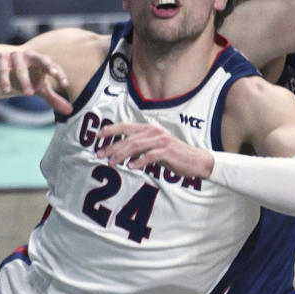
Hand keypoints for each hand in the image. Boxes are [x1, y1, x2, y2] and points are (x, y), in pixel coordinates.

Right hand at [0, 46, 72, 115]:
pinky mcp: (1, 60)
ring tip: (29, 95)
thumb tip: (70, 111)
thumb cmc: (25, 77)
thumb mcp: (39, 87)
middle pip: (41, 59)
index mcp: (41, 62)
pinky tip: (5, 90)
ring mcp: (15, 57)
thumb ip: (53, 98)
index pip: (53, 67)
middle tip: (54, 74)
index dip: (60, 74)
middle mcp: (30, 56)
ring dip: (25, 81)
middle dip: (48, 65)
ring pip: (21, 69)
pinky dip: (4, 80)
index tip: (65, 84)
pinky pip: (3, 70)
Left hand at [96, 121, 214, 178]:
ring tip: (112, 164)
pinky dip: (139, 161)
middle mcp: (154, 132)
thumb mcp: (155, 148)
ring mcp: (161, 141)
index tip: (97, 135)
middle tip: (100, 155)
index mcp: (150, 129)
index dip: (111, 130)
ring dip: (122, 155)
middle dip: (112, 146)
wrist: (196, 161)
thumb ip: (141, 148)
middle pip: (128, 138)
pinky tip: (131, 167)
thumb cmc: (174, 155)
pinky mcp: (168, 151)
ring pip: (136, 146)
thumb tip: (124, 154)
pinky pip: (150, 156)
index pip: (126, 126)